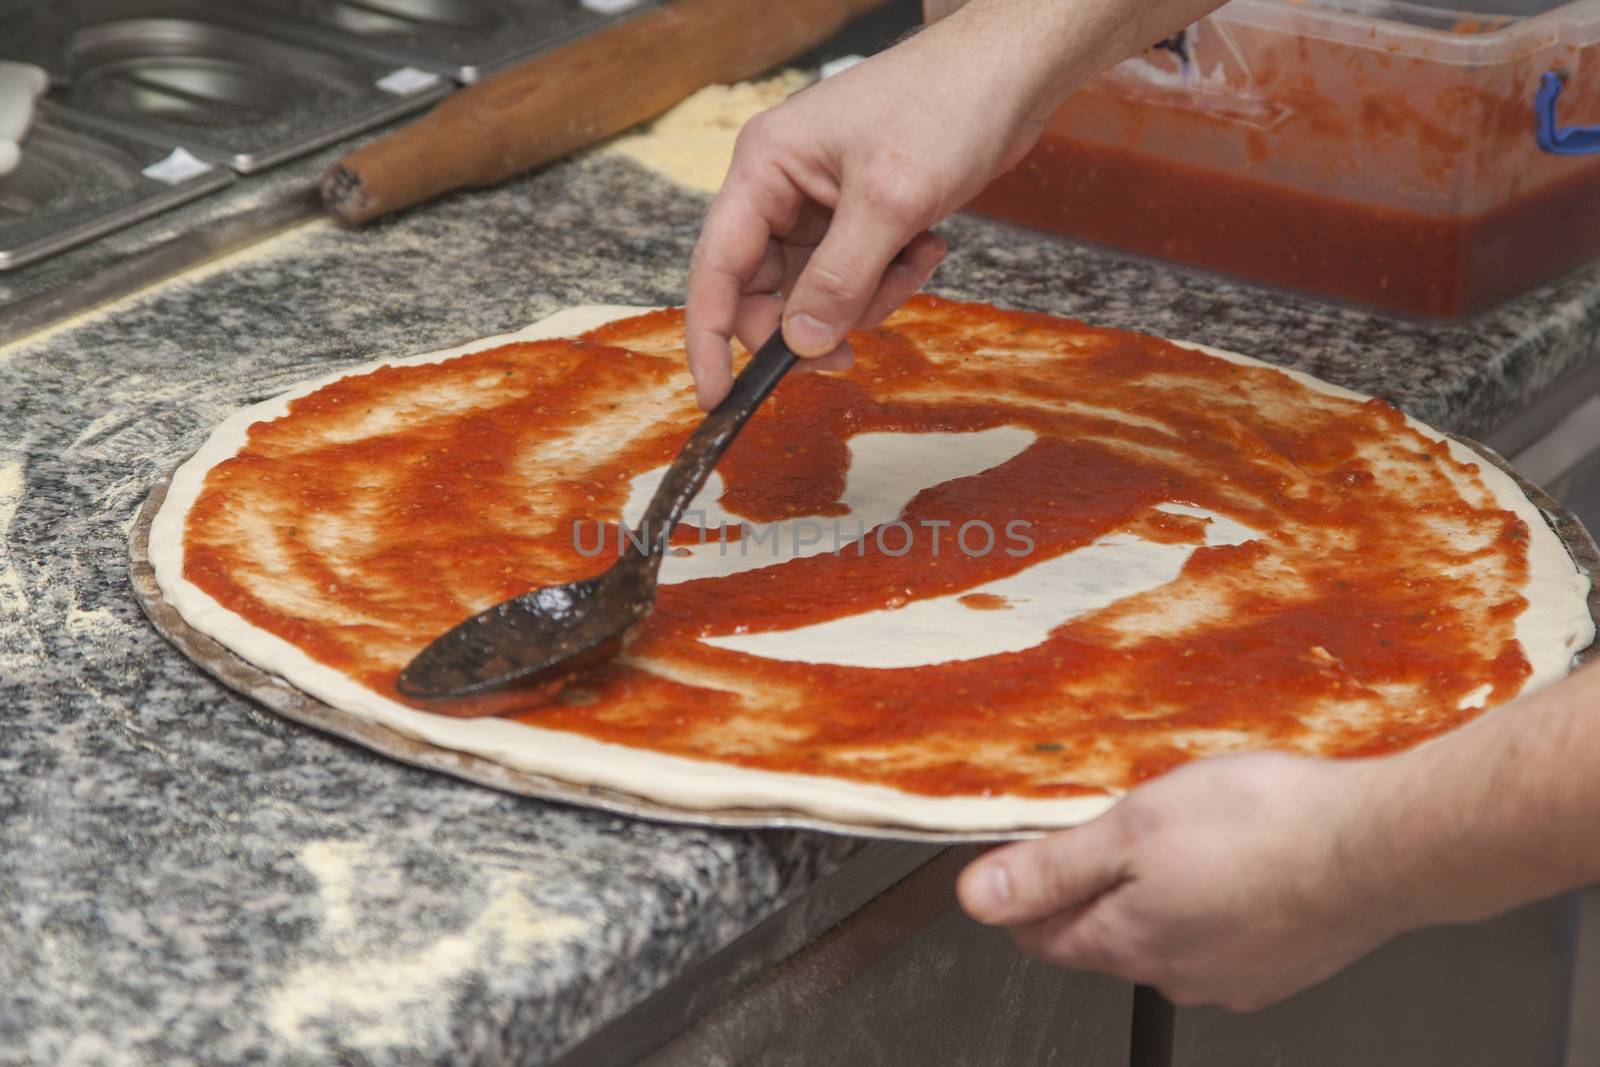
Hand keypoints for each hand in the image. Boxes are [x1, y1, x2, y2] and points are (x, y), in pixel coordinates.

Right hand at [684, 2, 1061, 407]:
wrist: (1010, 71)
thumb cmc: (946, 105)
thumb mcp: (890, 202)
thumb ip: (839, 280)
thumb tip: (798, 345)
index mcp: (765, 168)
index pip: (717, 268)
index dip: (712, 338)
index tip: (719, 398)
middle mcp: (782, 187)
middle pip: (768, 290)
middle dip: (814, 322)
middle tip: (851, 352)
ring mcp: (822, 203)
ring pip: (818, 292)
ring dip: (866, 298)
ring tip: (912, 262)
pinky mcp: (860, 215)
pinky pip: (857, 277)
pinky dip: (891, 279)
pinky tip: (928, 245)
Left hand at [957, 751, 1411, 1010]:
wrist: (1382, 846)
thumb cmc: (1265, 828)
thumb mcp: (1131, 829)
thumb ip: (1051, 869)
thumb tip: (979, 899)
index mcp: (1128, 942)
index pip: (1043, 935)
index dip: (1024, 895)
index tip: (1020, 863)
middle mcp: (1178, 972)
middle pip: (1104, 935)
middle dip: (1093, 887)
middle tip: (1103, 830)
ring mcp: (1236, 974)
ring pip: (1167, 933)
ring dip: (1159, 890)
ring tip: (1176, 836)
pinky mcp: (1284, 962)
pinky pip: (1224, 931)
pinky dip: (1215, 898)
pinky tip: (1235, 858)